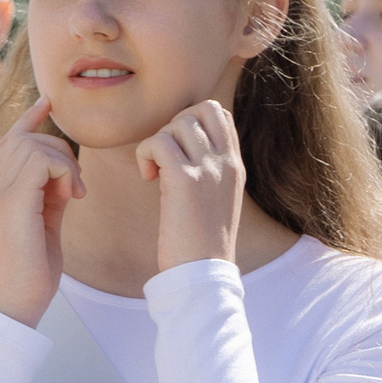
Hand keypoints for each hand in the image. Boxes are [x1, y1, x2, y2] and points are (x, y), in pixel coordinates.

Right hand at [0, 97, 84, 324]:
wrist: (15, 303)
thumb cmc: (32, 271)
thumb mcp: (45, 225)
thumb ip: (51, 197)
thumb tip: (67, 177)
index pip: (10, 141)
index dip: (30, 118)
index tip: (48, 101)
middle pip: (24, 137)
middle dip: (60, 150)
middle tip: (77, 187)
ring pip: (33, 145)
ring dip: (64, 163)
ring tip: (75, 195)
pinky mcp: (11, 204)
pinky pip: (39, 162)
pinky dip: (64, 172)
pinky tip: (73, 197)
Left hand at [138, 99, 245, 271]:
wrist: (204, 272)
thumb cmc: (202, 242)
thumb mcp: (217, 199)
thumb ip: (209, 170)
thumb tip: (182, 149)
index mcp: (236, 166)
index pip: (219, 113)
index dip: (191, 121)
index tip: (179, 151)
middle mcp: (227, 162)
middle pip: (199, 110)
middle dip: (173, 127)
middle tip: (165, 159)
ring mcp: (209, 169)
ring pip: (177, 123)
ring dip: (157, 142)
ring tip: (156, 172)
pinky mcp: (185, 180)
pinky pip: (158, 142)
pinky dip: (145, 154)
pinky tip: (148, 178)